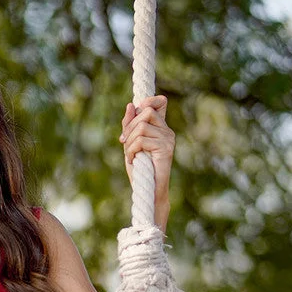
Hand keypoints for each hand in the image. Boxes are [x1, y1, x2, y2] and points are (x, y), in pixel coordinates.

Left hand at [119, 95, 174, 225]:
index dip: (146, 101)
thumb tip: (130, 105)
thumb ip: (129, 126)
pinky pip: (142, 140)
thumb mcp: (130, 144)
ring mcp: (168, 139)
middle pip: (146, 111)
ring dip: (129, 141)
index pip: (159, 101)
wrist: (149, 190)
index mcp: (160, 127)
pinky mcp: (166, 149)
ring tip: (129, 154)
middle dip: (129, 127)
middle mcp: (167, 130)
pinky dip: (131, 150)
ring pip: (142, 126)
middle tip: (123, 142)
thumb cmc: (140, 169)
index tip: (132, 117)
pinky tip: (133, 159)